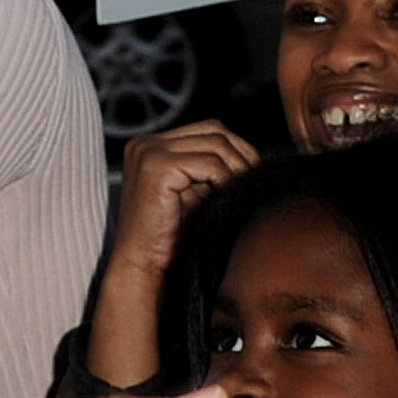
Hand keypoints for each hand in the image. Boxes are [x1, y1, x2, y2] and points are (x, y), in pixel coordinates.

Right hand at [108, 120, 260, 273]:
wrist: (143, 267)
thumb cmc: (169, 239)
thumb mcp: (194, 193)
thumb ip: (212, 169)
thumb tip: (251, 156)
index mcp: (151, 146)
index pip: (209, 130)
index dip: (237, 150)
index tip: (253, 175)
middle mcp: (146, 143)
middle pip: (215, 130)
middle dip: (242, 156)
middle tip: (254, 182)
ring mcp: (148, 152)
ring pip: (216, 143)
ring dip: (237, 168)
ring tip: (241, 193)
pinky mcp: (157, 167)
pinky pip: (210, 163)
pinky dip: (226, 180)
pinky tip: (227, 199)